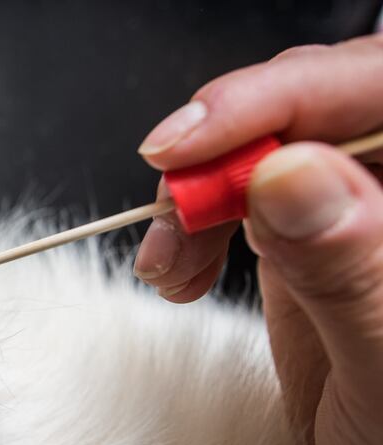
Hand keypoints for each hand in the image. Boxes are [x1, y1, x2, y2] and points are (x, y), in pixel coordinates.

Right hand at [134, 36, 382, 444]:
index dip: (278, 98)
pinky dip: (192, 224)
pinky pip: (241, 193)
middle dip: (224, 151)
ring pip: (263, 146)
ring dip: (195, 194)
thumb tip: (289, 176)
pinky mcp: (312, 234)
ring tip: (169, 264)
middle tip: (175, 215)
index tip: (192, 141)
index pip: (370, 86)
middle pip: (309, 108)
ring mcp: (357, 204)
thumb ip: (350, 268)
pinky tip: (180, 270)